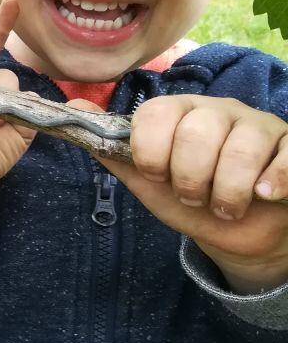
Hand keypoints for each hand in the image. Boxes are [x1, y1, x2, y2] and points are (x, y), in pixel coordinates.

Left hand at [70, 94, 287, 291]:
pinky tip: (264, 196)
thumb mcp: (147, 179)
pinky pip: (287, 157)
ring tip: (225, 206)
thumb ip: (113, 149)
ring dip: (227, 193)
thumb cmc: (191, 200)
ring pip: (241, 148)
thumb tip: (76, 109)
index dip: (151, 153)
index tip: (157, 177)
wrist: (242, 233)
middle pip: (197, 133)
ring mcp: (260, 126)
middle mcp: (220, 111)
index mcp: (180, 112)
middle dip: (190, 180)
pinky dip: (274, 182)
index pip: (155, 113)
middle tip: (194, 198)